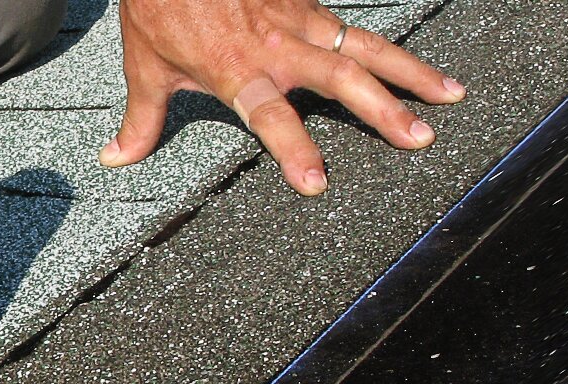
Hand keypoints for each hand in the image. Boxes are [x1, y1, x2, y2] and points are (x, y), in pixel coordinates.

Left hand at [100, 0, 465, 195]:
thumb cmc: (158, 6)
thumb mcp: (144, 66)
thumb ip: (141, 120)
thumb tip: (116, 158)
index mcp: (236, 69)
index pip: (271, 116)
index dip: (294, 148)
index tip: (316, 182)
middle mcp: (276, 44)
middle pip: (341, 78)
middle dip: (384, 108)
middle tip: (420, 137)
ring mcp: (297, 19)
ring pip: (363, 47)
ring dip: (409, 71)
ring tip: (451, 96)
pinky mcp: (306, 1)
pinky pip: (351, 27)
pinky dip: (388, 47)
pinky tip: (419, 64)